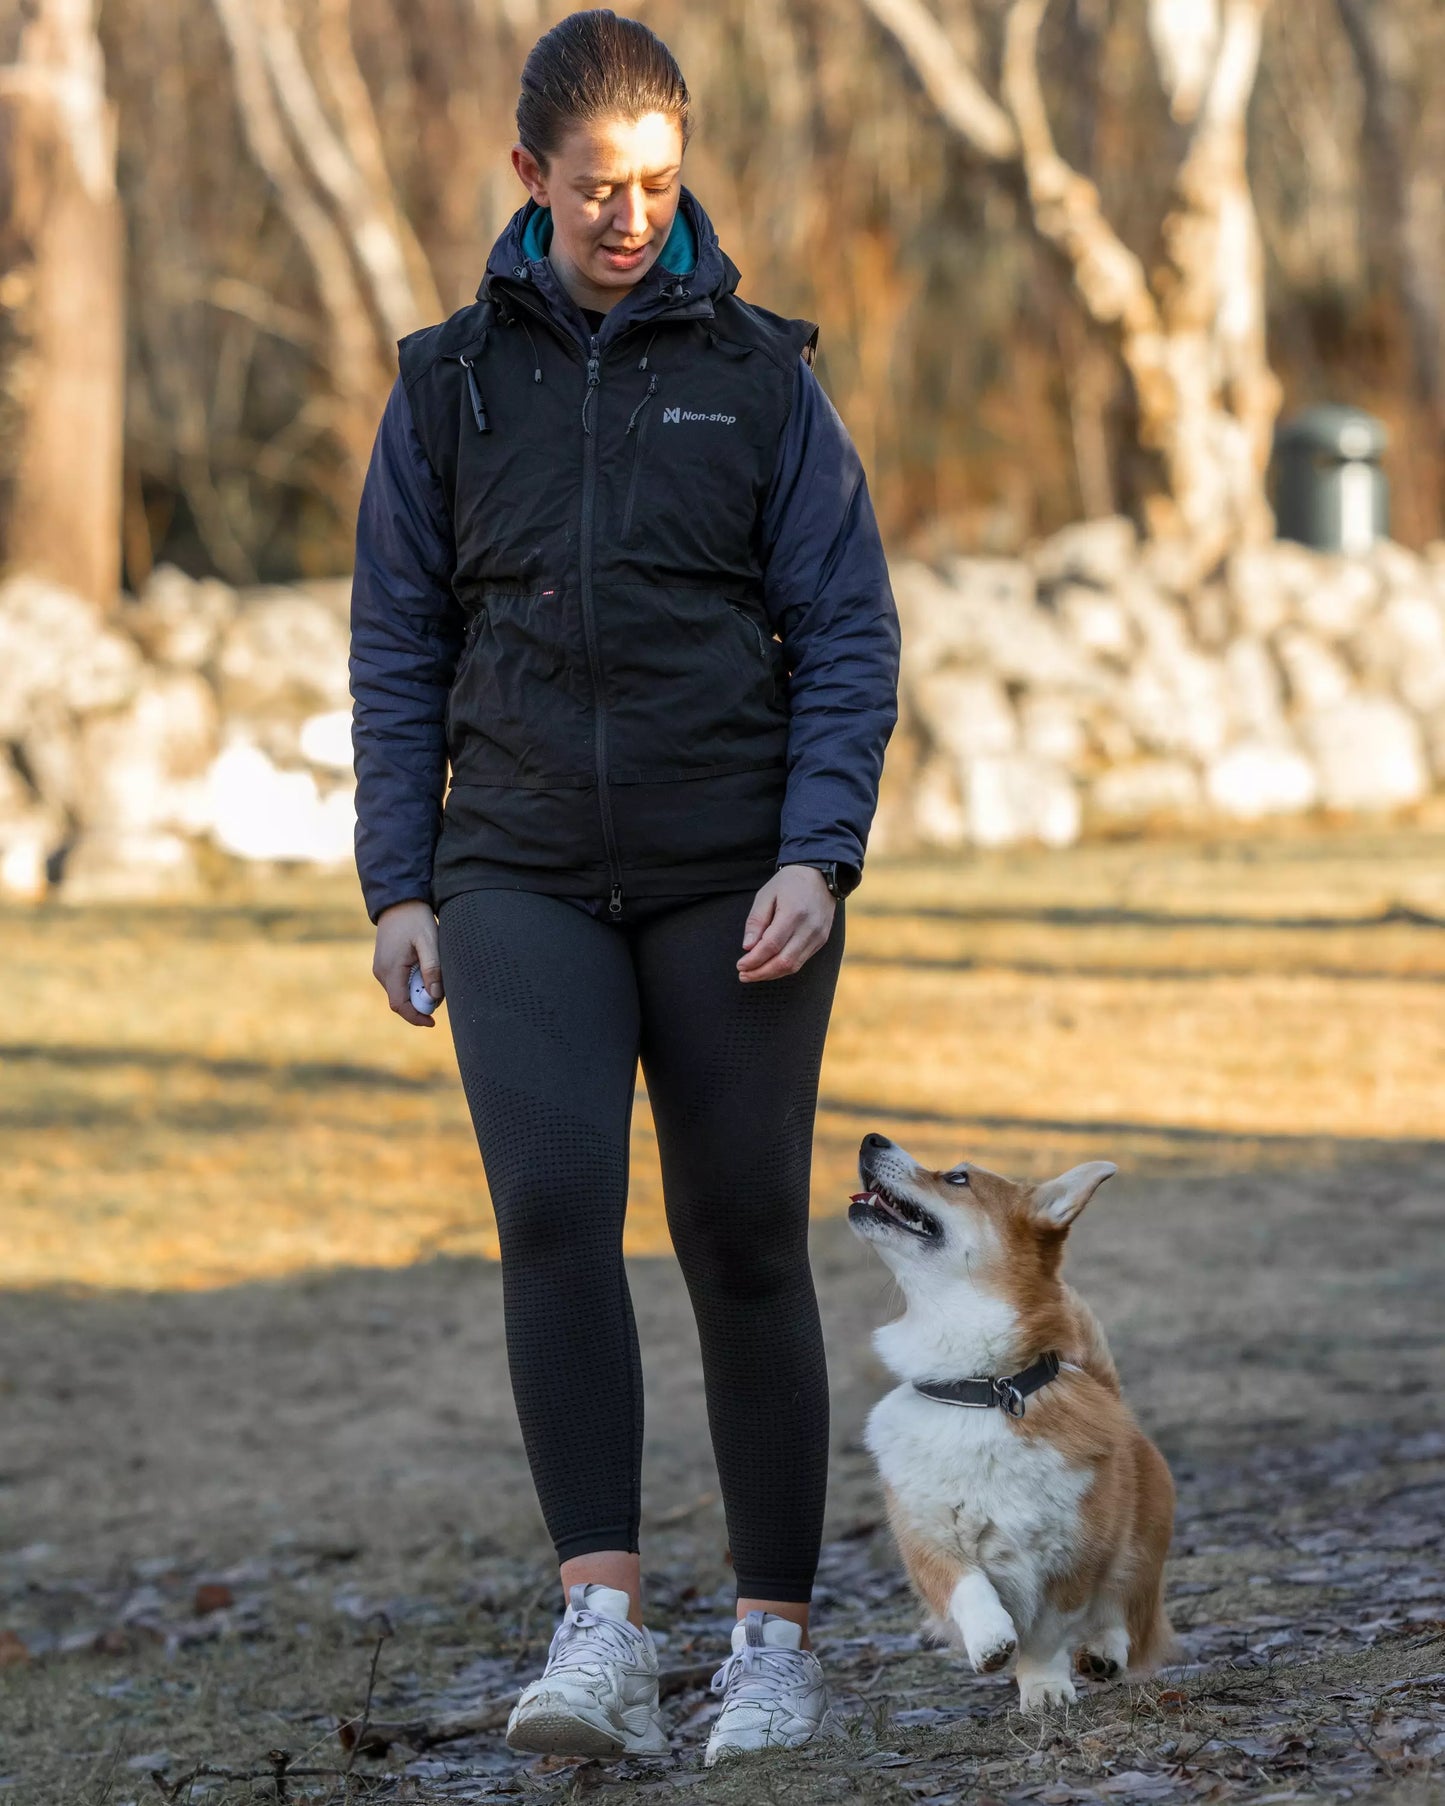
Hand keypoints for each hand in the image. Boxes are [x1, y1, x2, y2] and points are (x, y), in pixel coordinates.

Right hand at [374, 899, 443, 1025]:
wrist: (399, 901)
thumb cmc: (415, 919)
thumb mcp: (429, 941)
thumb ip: (432, 969)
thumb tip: (435, 996)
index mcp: (390, 969)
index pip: (399, 1005)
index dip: (415, 1017)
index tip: (432, 1022)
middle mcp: (381, 972)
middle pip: (401, 1001)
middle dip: (421, 1003)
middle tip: (441, 991)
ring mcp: (381, 968)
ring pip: (400, 992)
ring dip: (418, 992)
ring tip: (434, 976)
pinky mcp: (385, 964)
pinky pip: (399, 983)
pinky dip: (413, 983)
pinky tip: (425, 970)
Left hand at [736, 866, 835, 982]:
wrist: (820, 876)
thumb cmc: (789, 883)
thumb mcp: (766, 895)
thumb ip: (756, 921)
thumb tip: (747, 947)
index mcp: (793, 913)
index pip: (771, 945)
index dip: (754, 960)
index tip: (740, 965)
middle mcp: (808, 928)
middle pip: (783, 961)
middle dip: (761, 973)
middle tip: (743, 975)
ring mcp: (818, 936)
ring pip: (793, 966)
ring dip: (771, 974)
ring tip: (753, 974)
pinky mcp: (821, 941)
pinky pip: (801, 961)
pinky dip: (783, 968)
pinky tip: (770, 967)